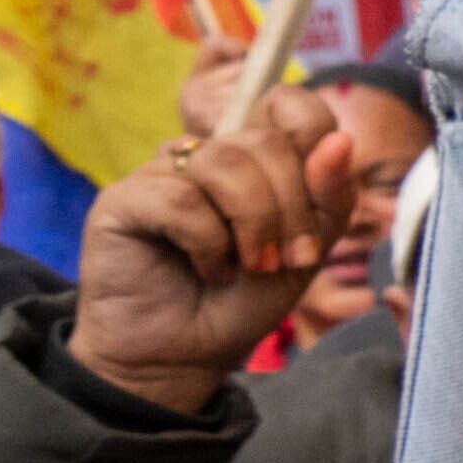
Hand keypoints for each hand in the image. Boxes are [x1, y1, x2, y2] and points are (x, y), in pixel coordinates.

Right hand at [65, 102, 377, 410]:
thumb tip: (339, 141)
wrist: (184, 358)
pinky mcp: (122, 199)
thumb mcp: (306, 253)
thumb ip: (328, 198)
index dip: (312, 138)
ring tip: (245, 267)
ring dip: (252, 226)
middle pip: (264, 141)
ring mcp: (161, 173)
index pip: (289, 104)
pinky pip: (181, 199)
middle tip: (285, 260)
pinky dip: (207, 243)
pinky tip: (206, 270)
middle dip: (290, 208)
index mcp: (254, 158)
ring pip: (224, 163)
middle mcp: (207, 156)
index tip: (319, 197)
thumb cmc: (242, 302)